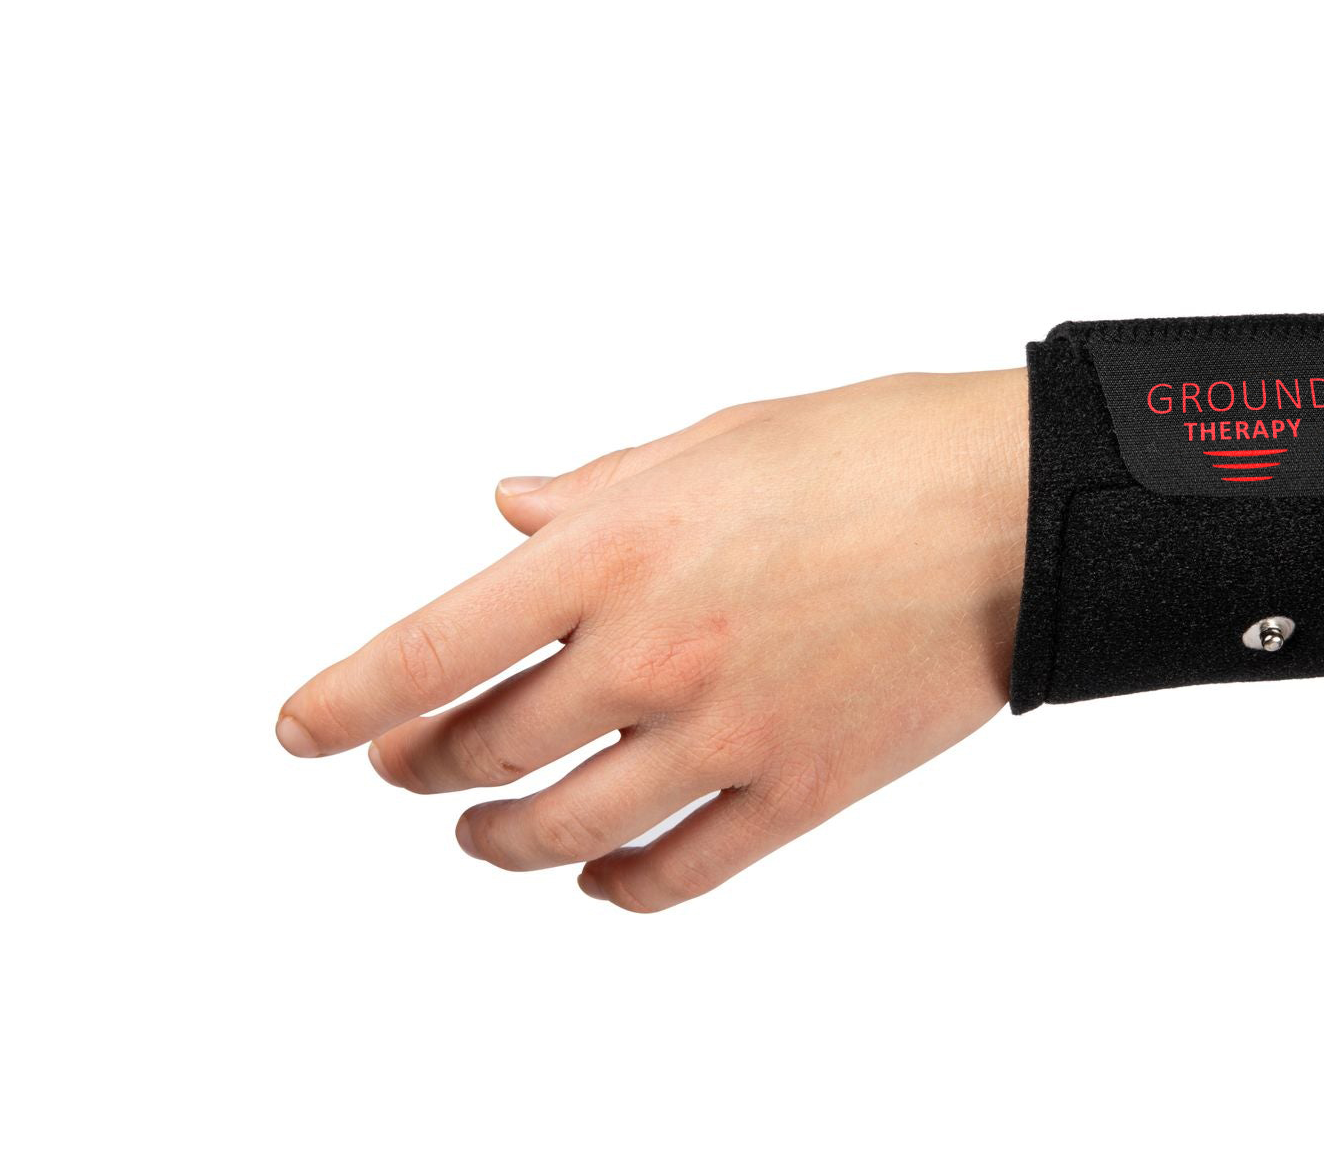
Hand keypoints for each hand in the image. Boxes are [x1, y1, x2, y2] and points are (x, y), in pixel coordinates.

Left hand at [276, 369, 1028, 910]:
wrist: (1023, 508)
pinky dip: (618, 888)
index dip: (346, 701)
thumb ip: (600, 487)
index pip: (434, 649)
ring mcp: (728, 732)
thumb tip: (511, 509)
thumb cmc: (879, 447)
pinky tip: (599, 878)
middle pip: (484, 750)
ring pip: (565, 830)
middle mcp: (653, 652)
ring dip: (500, 843)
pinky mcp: (802, 790)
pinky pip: (680, 871)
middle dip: (422, 763)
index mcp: (617, 547)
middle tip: (406, 761)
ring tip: (484, 836)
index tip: (300, 731)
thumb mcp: (719, 435)